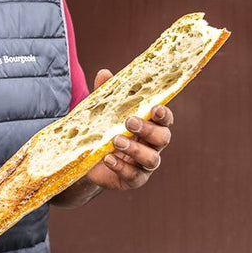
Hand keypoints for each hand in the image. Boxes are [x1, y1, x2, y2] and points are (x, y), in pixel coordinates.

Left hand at [83, 68, 172, 190]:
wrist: (87, 161)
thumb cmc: (101, 131)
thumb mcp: (101, 112)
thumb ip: (105, 95)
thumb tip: (104, 73)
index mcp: (149, 126)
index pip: (164, 119)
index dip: (163, 114)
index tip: (154, 108)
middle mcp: (152, 145)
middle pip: (163, 138)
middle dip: (148, 130)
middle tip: (129, 122)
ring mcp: (144, 165)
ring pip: (151, 159)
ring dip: (135, 149)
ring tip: (115, 141)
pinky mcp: (133, 179)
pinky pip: (134, 176)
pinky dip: (121, 167)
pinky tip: (108, 159)